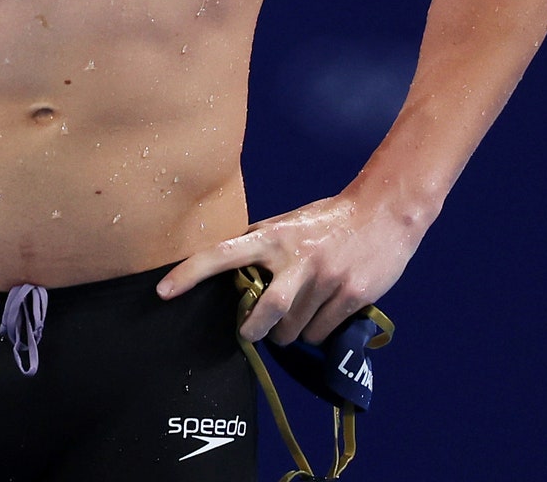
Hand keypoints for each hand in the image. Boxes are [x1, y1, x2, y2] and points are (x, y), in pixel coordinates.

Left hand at [156, 191, 422, 346]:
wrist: (384, 212)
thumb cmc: (328, 221)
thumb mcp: (289, 224)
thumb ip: (262, 245)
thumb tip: (231, 272)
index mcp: (273, 235)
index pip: (222, 253)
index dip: (191, 273)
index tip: (163, 291)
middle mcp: (296, 257)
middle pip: (265, 311)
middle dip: (255, 329)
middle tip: (252, 330)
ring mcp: (325, 278)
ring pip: (294, 331)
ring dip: (291, 333)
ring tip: (302, 310)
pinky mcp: (351, 296)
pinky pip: (321, 334)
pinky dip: (316, 334)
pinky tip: (325, 313)